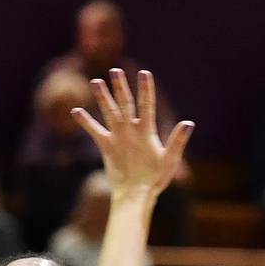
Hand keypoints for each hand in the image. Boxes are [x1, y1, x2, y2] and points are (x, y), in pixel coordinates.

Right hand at [73, 69, 193, 200]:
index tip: (144, 73)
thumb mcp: (169, 160)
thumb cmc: (156, 179)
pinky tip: (76, 111)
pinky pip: (95, 131)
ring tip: (96, 82)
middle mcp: (132, 130)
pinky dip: (86, 122)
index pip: (146, 105)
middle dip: (120, 87)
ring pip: (110, 112)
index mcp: (147, 131)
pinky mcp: (107, 146)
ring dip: (103, 98)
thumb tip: (188, 123)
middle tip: (115, 71)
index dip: (146, 89)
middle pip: (125, 104)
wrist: (137, 194)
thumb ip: (177, 141)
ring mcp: (118, 137)